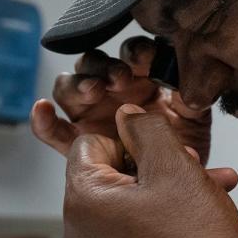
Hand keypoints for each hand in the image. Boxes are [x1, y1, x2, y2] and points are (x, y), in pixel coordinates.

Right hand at [31, 36, 212, 164]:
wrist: (180, 186)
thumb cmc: (186, 143)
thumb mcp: (195, 117)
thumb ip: (191, 98)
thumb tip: (191, 87)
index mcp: (141, 76)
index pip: (132, 54)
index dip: (136, 52)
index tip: (145, 59)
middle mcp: (112, 91)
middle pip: (94, 64)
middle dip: (105, 66)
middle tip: (120, 78)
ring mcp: (91, 114)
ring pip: (71, 88)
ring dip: (79, 84)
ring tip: (94, 90)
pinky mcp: (76, 141)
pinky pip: (53, 130)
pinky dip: (43, 120)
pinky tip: (42, 110)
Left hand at [63, 105, 237, 237]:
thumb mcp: (173, 164)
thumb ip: (145, 128)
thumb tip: (127, 115)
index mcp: (81, 201)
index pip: (90, 143)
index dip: (130, 139)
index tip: (163, 151)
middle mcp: (78, 232)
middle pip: (109, 172)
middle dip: (153, 163)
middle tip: (191, 165)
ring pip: (127, 198)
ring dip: (166, 186)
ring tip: (207, 186)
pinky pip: (132, 225)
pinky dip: (161, 213)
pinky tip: (199, 210)